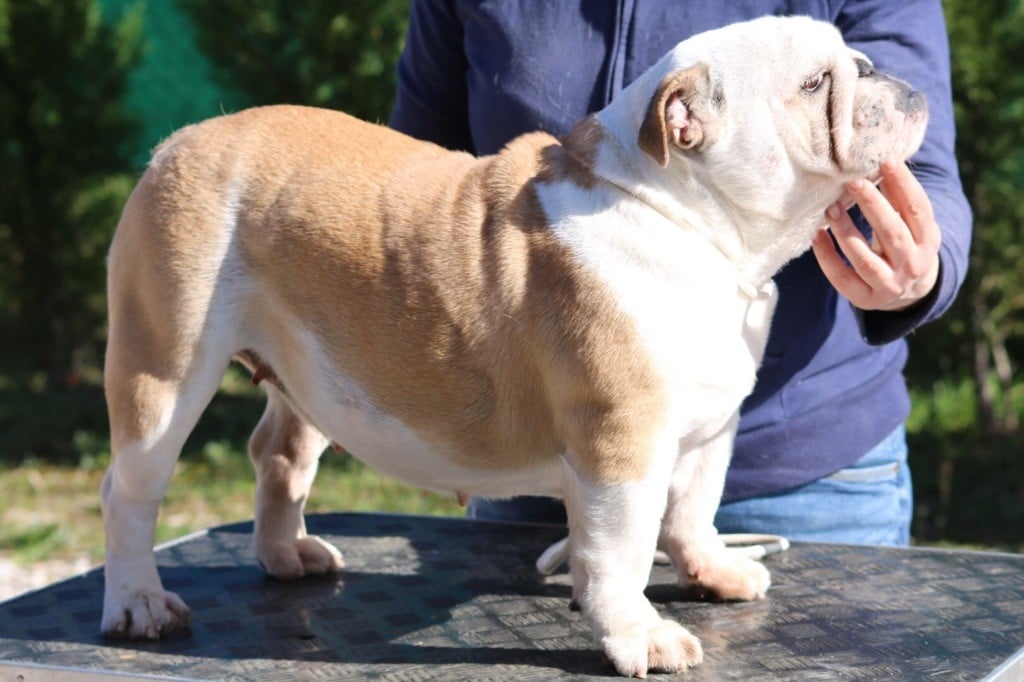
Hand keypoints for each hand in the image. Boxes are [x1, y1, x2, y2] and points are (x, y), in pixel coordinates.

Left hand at [812, 160, 940, 311]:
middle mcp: (912, 264)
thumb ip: (898, 198)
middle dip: (872, 205)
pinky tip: (817, 236)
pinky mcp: (866, 299)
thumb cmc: (905, 246)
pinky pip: (843, 278)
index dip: (904, 184)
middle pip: (892, 233)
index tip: (885, 161)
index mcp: (928, 240)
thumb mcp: (911, 225)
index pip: (918, 209)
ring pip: (864, 258)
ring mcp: (889, 285)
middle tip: (852, 181)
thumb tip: (880, 161)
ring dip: (846, 231)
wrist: (909, 294)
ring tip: (830, 208)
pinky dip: (828, 257)